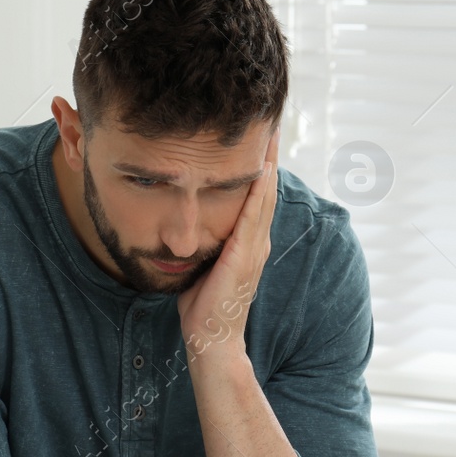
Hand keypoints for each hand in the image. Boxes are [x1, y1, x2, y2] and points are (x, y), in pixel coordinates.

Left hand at [176, 128, 279, 362]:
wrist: (210, 340)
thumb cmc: (202, 307)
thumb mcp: (201, 264)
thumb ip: (200, 241)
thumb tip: (184, 224)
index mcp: (247, 240)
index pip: (255, 192)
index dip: (257, 161)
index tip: (256, 131)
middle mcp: (257, 240)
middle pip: (266, 185)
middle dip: (268, 151)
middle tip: (270, 116)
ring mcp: (254, 247)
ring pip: (265, 194)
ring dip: (268, 160)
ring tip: (271, 129)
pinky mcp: (245, 255)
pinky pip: (255, 214)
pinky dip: (260, 189)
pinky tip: (262, 166)